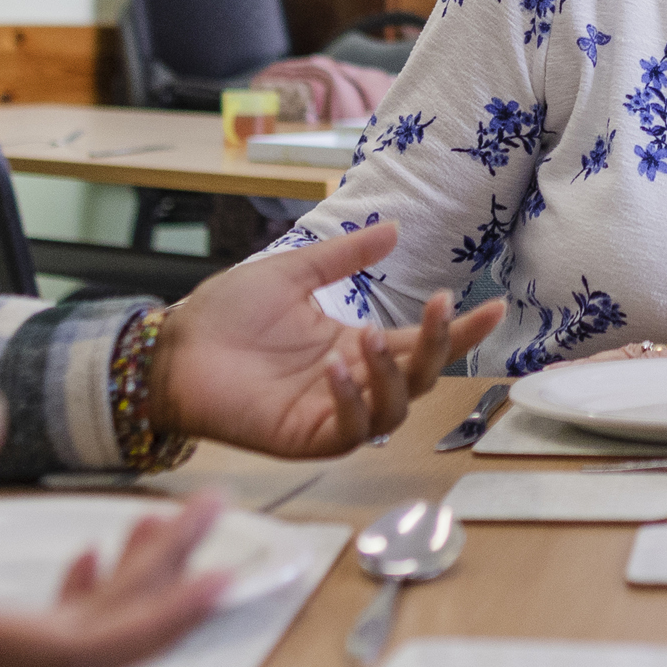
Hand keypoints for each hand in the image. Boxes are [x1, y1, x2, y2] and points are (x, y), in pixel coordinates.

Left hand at [162, 223, 506, 459]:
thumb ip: (343, 255)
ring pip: (394, 410)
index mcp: (354, 345)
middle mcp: (352, 382)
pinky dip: (351, 401)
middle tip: (442, 307)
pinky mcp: (304, 437)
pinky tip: (336, 368)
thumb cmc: (225, 315)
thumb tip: (393, 228)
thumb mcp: (293, 273)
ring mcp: (331, 413)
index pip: (420, 342)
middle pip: (422, 377)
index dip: (459, 329)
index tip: (494, 304)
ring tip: (366, 337)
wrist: (173, 347)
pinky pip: (348, 431)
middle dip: (442, 345)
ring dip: (392, 374)